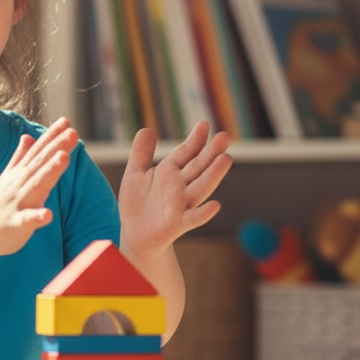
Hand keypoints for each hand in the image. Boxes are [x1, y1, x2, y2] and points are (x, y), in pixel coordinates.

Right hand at [0, 118, 78, 255]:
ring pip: (36, 186)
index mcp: (21, 174)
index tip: (66, 121)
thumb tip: (28, 137)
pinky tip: (48, 215)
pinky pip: (27, 220)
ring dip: (50, 171)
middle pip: (40, 163)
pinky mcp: (16, 224)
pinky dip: (37, 217)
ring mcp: (18, 203)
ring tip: (64, 157)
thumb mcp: (9, 177)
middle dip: (56, 147)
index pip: (38, 151)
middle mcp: (20, 185)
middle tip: (73, 133)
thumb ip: (20, 157)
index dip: (52, 136)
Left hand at [118, 121, 231, 259]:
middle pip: (198, 167)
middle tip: (224, 137)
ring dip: (213, 175)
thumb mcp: (135, 174)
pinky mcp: (177, 224)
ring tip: (226, 159)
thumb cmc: (137, 203)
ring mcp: (181, 204)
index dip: (195, 140)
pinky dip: (204, 213)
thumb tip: (146, 129)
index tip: (204, 124)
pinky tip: (216, 206)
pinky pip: (193, 219)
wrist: (134, 234)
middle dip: (210, 153)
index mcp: (170, 172)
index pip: (186, 152)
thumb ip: (141, 153)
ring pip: (200, 188)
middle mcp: (179, 186)